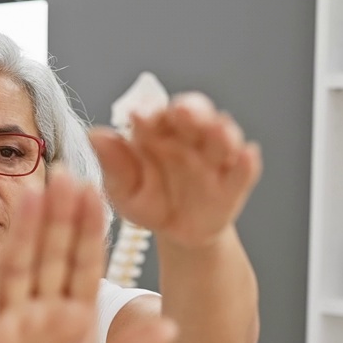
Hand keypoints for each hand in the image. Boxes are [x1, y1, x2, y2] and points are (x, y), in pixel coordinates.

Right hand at [0, 170, 176, 342]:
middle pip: (51, 254)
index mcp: (76, 315)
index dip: (90, 231)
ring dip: (23, 232)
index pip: (85, 264)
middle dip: (59, 217)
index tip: (98, 193)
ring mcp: (11, 317)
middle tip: (65, 172)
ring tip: (31, 192)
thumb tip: (172, 325)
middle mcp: (43, 307)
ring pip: (18, 266)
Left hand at [89, 92, 262, 249]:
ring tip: (218, 129)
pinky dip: (246, 163)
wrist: (175, 232)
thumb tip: (94, 134)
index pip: (157, 115)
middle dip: (192, 110)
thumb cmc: (148, 201)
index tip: (139, 117)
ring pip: (223, 138)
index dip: (150, 114)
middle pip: (196, 116)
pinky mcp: (234, 183)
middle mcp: (190, 138)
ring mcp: (215, 159)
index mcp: (158, 132)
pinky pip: (243, 171)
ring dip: (223, 131)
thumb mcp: (123, 189)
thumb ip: (113, 164)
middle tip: (182, 112)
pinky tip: (247, 155)